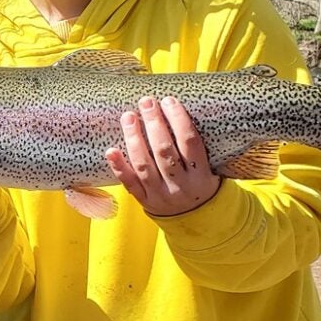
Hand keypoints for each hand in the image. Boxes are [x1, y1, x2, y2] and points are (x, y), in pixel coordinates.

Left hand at [106, 96, 220, 216]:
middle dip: (154, 124)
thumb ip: (195, 146)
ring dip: (134, 138)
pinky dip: (119, 166)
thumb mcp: (209, 167)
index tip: (168, 101)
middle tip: (146, 102)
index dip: (178, 119)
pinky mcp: (145, 201)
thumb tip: (177, 109)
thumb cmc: (201, 183)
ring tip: (128, 117)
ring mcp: (161, 194)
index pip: (190, 142)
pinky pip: (129, 183)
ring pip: (144, 165)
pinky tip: (111, 150)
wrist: (196, 219)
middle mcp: (181, 185)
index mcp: (201, 174)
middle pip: (164, 151)